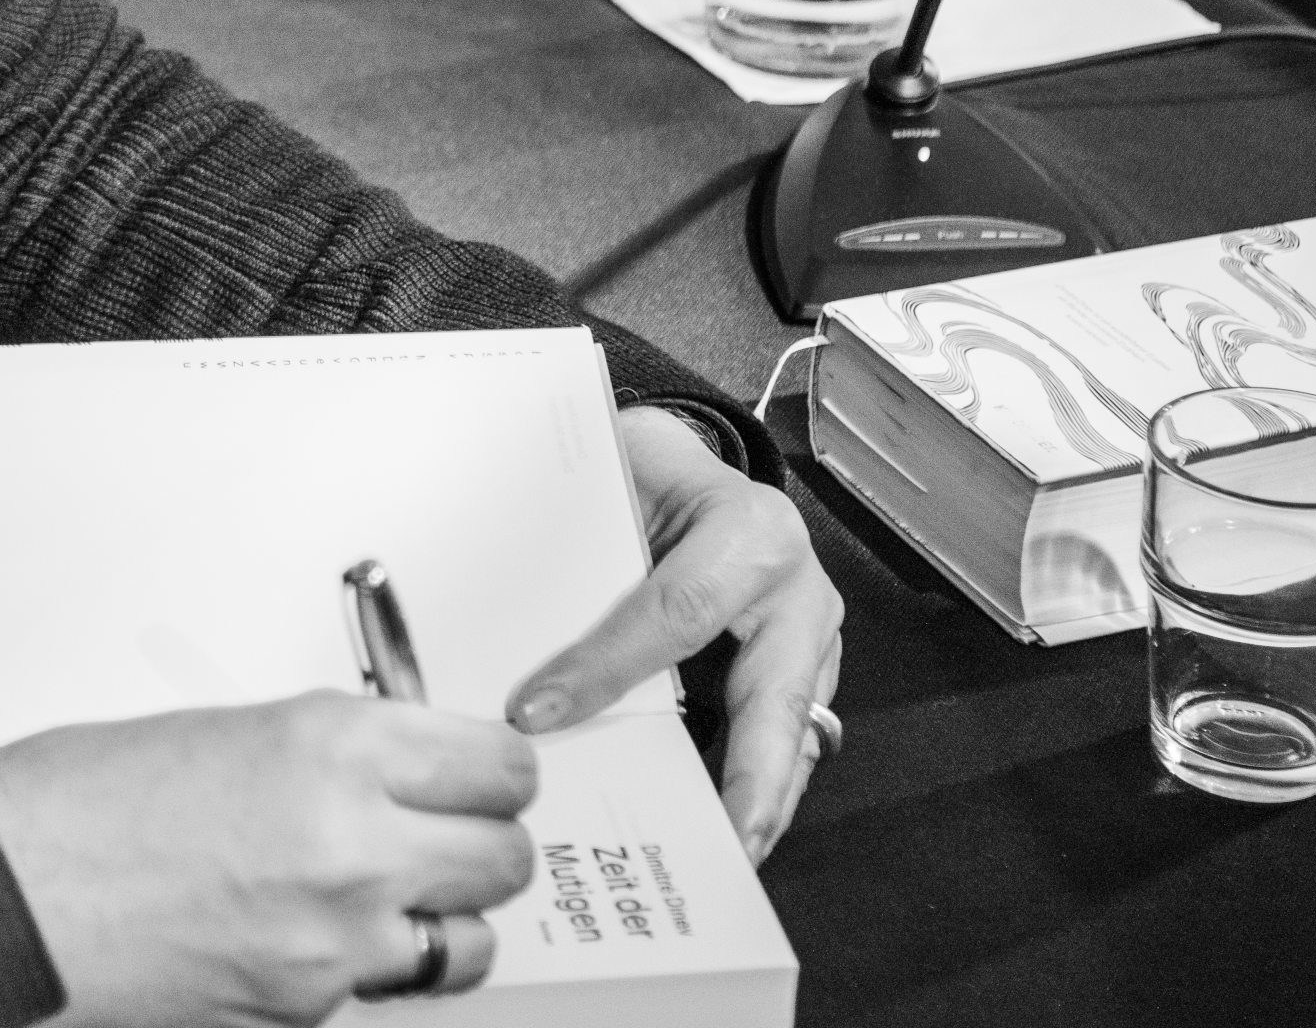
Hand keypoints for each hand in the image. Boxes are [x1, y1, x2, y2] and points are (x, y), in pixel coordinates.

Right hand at [0, 693, 536, 1026]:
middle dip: (480, 842)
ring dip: (444, 917)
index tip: (483, 772)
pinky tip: (319, 937)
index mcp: (330, 748)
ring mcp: (333, 942)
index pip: (496, 766)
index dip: (494, 771)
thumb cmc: (72, 806)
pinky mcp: (304, 1012)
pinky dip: (369, 967)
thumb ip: (328, 752)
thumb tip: (395, 770)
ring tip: (395, 897)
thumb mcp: (222, 732)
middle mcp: (351, 844)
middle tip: (445, 829)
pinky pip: (384, 990)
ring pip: (469, 942)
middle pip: (505, 856)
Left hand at [501, 406, 842, 865]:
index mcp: (747, 527)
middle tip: (726, 839)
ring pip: (796, 729)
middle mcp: (795, 583)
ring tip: (728, 856)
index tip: (540, 712)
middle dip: (751, 775)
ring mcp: (811, 631)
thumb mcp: (613, 477)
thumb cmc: (647, 470)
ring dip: (763, 796)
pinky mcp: (806, 666)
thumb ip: (578, 546)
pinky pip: (787, 735)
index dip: (607, 666)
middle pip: (773, 694)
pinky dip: (760, 784)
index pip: (677, 609)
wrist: (688, 460)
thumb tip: (504, 622)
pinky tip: (728, 827)